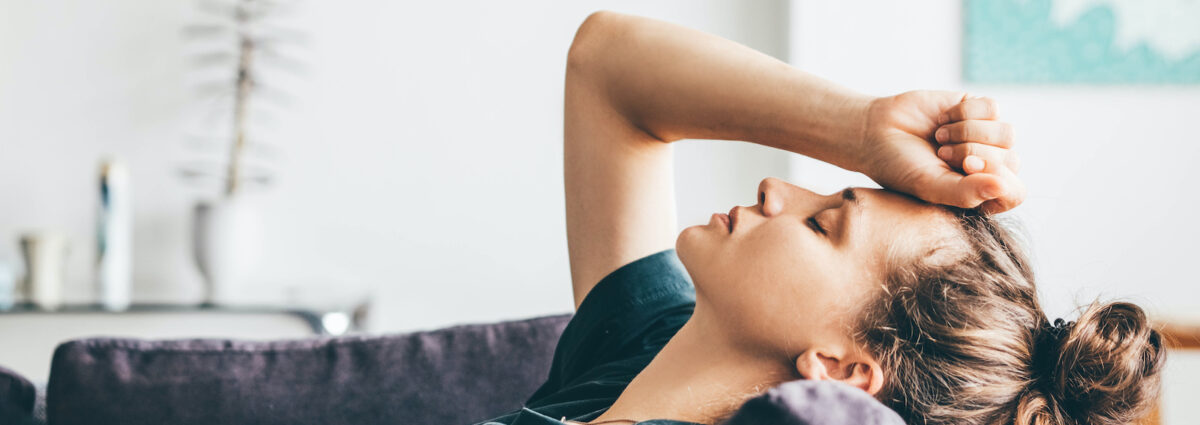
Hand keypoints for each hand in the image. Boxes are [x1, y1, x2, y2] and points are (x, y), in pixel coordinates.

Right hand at [856, 91, 1023, 212]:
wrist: (876, 131)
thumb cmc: (900, 167)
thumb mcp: (930, 187)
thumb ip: (967, 193)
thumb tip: (1003, 187)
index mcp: (980, 194)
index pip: (1014, 192)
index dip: (994, 178)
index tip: (964, 168)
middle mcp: (988, 167)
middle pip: (1011, 160)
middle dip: (972, 153)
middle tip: (941, 153)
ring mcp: (986, 138)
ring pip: (1007, 134)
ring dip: (968, 133)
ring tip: (940, 138)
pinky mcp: (978, 110)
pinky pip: (992, 108)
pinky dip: (964, 113)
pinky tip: (943, 119)